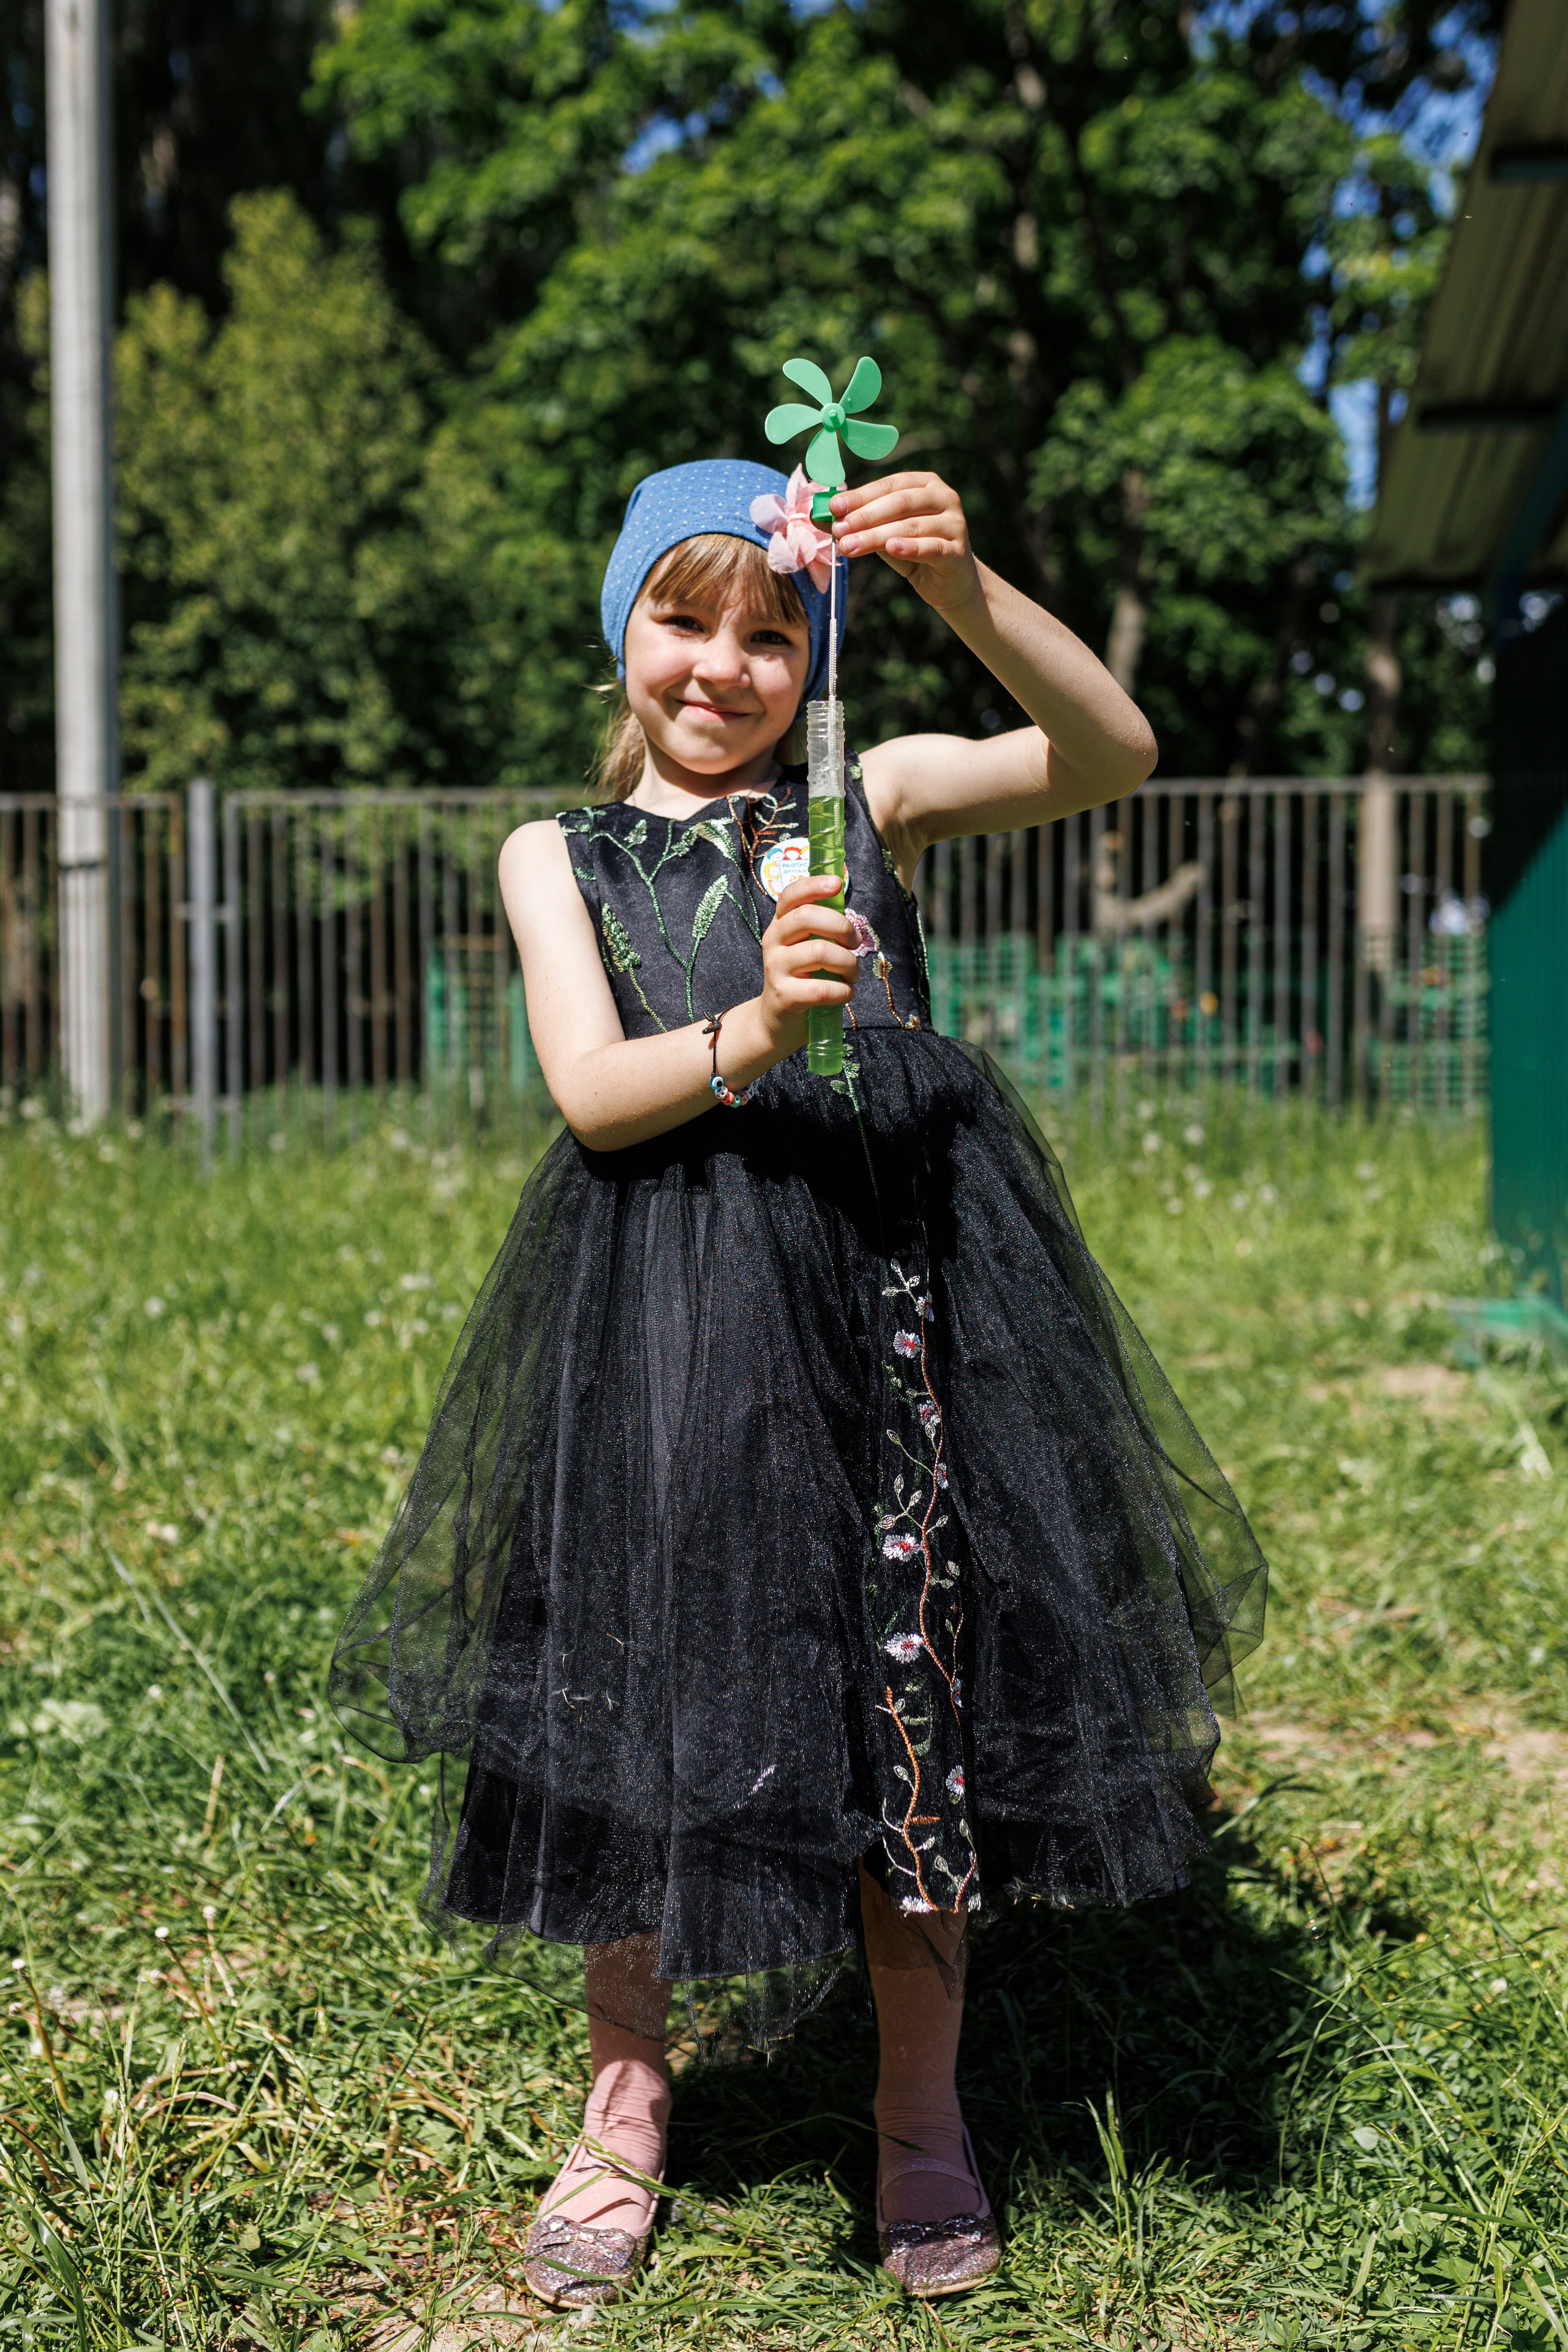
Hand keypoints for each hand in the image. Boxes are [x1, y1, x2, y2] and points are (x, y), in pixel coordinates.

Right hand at [759, 872, 858, 1053]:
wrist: (776, 1022)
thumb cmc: (801, 981)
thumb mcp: (806, 950)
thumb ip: (822, 931)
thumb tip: (850, 917)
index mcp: (780, 926)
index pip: (791, 896)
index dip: (813, 885)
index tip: (837, 883)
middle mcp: (774, 942)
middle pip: (806, 917)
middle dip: (841, 927)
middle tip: (854, 944)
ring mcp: (776, 969)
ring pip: (819, 952)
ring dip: (848, 964)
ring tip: (852, 975)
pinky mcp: (784, 996)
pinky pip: (823, 988)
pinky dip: (843, 991)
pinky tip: (846, 993)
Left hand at [830, 472, 980, 615]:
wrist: (950, 583)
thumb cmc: (915, 552)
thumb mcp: (885, 534)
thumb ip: (860, 523)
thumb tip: (820, 516)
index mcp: (925, 484)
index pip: (889, 485)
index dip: (860, 496)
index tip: (834, 507)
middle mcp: (944, 497)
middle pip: (900, 503)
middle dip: (865, 516)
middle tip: (838, 529)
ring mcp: (954, 523)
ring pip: (911, 526)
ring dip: (876, 536)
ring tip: (850, 546)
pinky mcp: (958, 551)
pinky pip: (931, 547)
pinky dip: (910, 547)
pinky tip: (891, 548)